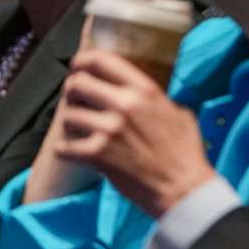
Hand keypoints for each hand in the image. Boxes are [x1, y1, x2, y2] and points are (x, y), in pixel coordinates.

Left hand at [54, 49, 213, 216]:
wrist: (183, 189)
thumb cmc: (185, 153)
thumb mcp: (177, 113)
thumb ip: (154, 99)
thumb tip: (139, 92)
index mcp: (143, 90)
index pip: (100, 60)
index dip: (81, 61)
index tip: (77, 68)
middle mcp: (124, 105)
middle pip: (76, 84)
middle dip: (72, 93)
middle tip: (76, 103)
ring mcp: (109, 130)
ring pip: (67, 116)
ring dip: (69, 124)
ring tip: (78, 131)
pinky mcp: (98, 155)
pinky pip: (64, 147)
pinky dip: (65, 150)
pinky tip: (72, 151)